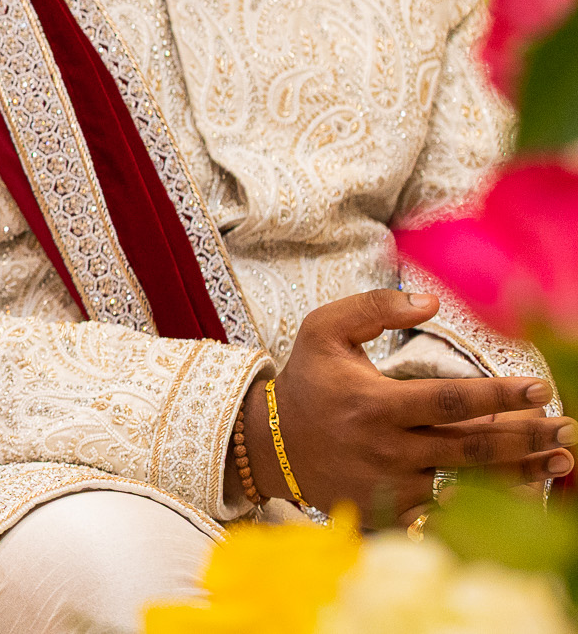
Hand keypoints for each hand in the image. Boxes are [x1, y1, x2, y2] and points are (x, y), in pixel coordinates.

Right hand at [256, 291, 572, 520]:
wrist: (269, 444)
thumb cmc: (306, 382)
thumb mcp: (323, 330)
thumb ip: (373, 308)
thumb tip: (430, 301)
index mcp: (375, 404)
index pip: (451, 400)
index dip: (500, 396)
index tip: (540, 389)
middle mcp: (386, 449)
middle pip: (472, 447)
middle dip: (527, 438)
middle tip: (568, 428)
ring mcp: (388, 487)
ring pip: (467, 485)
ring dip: (520, 476)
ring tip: (559, 462)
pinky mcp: (387, 514)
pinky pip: (445, 516)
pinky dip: (484, 509)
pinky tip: (520, 497)